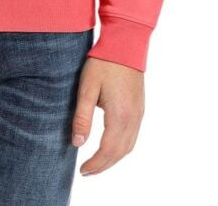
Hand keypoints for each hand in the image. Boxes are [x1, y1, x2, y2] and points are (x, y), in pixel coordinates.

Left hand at [71, 57, 144, 175]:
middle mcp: (133, 119)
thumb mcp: (87, 88)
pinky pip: (133, 136)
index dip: (95, 164)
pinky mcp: (140, 108)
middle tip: (87, 171)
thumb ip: (82, 117)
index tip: (82, 171)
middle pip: (120, 153)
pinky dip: (122, 148)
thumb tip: (77, 143)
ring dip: (114, 158)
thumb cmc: (103, 64)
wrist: (125, 44)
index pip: (108, 151)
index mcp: (119, 116)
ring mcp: (139, 114)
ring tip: (97, 163)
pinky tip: (111, 146)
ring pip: (129, 146)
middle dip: (104, 165)